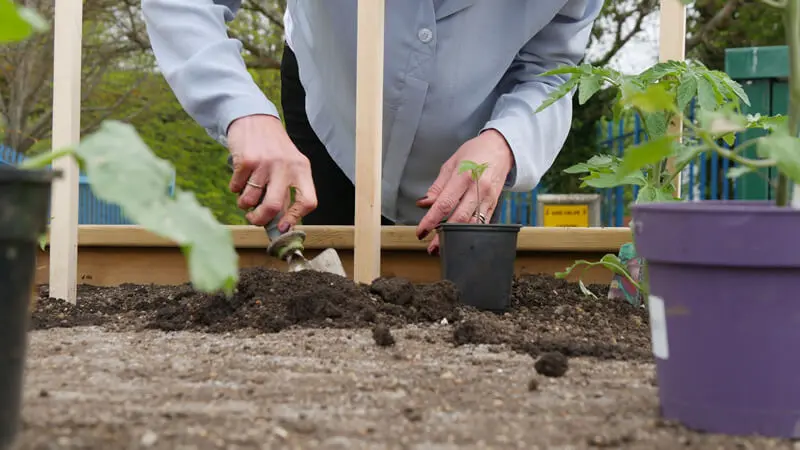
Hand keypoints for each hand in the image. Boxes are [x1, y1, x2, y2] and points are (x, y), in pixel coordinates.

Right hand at [226, 114, 316, 229]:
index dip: (295, 218)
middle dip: (261, 219)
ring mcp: (266, 163)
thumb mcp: (289, 165)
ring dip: (244, 204)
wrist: (254, 118)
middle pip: (275, 206)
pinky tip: (239, 179)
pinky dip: (235, 188)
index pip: (308, 201)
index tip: (283, 227)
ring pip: (250, 199)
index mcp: (302, 170)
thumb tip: (281, 224)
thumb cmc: (273, 148)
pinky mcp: (246, 160)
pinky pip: (236, 187)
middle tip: (255, 219)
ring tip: (245, 196)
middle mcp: (286, 166)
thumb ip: (287, 191)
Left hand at [415, 129, 514, 253]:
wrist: (501, 148)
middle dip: (443, 235)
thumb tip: (424, 204)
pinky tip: (461, 239)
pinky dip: (471, 233)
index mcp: (463, 176)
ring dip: (458, 238)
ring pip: (472, 224)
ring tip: (444, 246)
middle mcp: (478, 188)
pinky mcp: (494, 204)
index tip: (421, 231)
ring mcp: (488, 198)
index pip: (444, 204)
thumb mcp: (450, 164)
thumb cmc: (474, 153)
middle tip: (431, 247)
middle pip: (459, 218)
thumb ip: (437, 186)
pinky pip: (483, 223)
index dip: (431, 220)